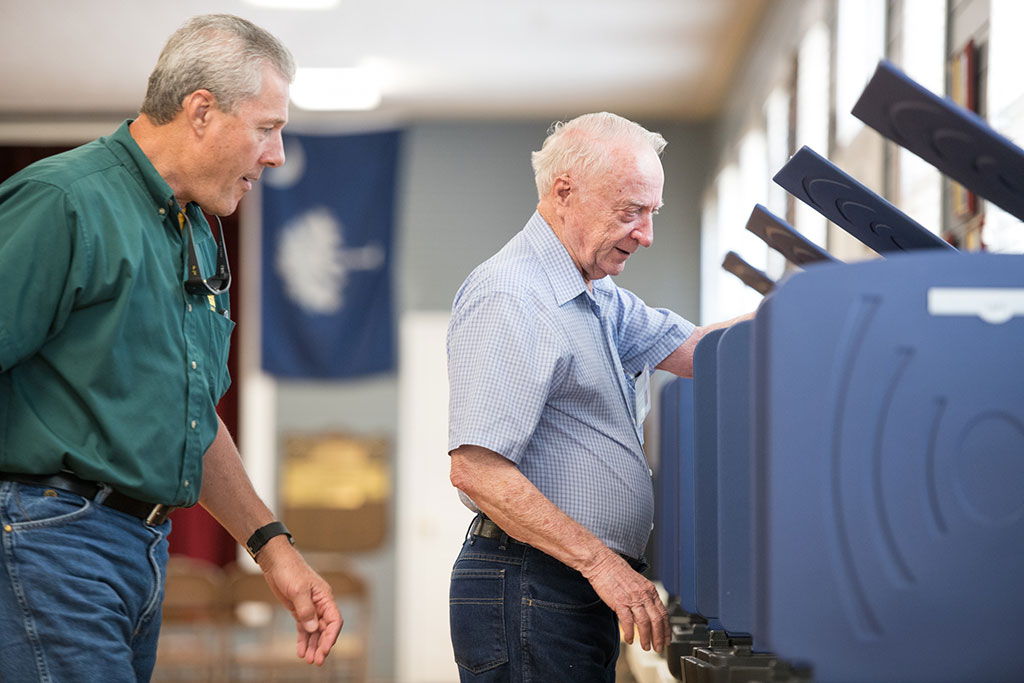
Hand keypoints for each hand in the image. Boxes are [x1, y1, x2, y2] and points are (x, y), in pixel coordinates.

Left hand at [256, 537, 343, 664]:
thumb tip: (313, 627)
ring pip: (315, 631)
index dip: (331, 636)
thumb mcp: (297, 589)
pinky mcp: (299, 610)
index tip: (324, 649)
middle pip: (325, 628)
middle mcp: (320, 604)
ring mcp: (310, 608)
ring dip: (313, 645)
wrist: (276, 562)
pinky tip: (301, 651)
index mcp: (325, 597)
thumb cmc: (289, 570)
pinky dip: (303, 639)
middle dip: (322, 645)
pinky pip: (304, 628)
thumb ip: (306, 609)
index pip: (334, 620)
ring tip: (309, 660)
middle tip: (317, 661)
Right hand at [581, 550, 667, 651]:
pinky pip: (628, 622)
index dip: (666, 628)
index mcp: (649, 590)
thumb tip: (649, 611)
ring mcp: (632, 598)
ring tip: (646, 647)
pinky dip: (630, 633)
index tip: (667, 638)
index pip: (663, 613)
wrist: (602, 562)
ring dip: (646, 638)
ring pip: (645, 623)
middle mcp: (643, 594)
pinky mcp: (619, 602)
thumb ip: (644, 596)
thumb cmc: (616, 571)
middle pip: (657, 620)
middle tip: (659, 647)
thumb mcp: (637, 582)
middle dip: (659, 637)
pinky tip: (629, 639)